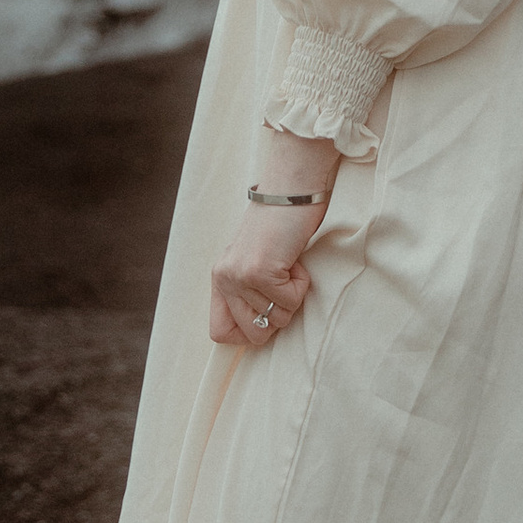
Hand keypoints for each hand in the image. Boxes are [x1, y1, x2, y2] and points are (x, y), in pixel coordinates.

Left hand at [209, 202, 318, 346]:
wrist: (291, 188)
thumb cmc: (282, 222)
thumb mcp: (255, 259)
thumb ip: (250, 290)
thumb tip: (261, 329)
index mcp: (220, 276)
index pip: (219, 332)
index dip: (248, 333)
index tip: (268, 314)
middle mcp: (224, 278)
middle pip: (254, 334)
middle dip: (278, 317)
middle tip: (283, 284)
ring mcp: (240, 276)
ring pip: (278, 319)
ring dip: (293, 294)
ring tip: (288, 263)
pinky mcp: (260, 272)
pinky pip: (290, 301)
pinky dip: (302, 283)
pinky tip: (294, 258)